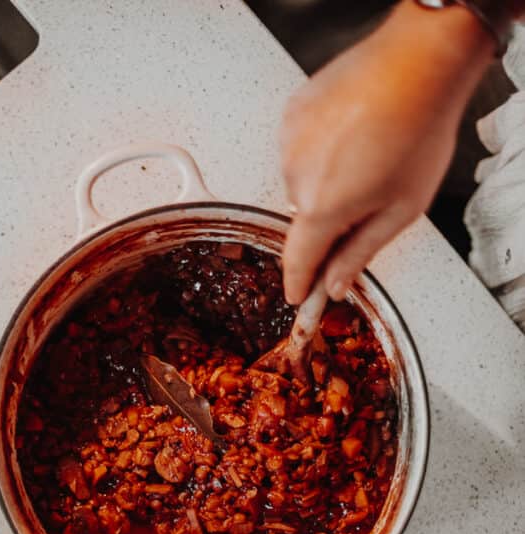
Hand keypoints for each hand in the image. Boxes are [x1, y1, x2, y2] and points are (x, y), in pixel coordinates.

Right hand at [281, 0, 493, 304]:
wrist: (417, 63)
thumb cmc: (418, 131)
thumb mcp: (400, 209)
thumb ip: (360, 253)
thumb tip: (336, 286)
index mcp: (322, 207)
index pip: (299, 260)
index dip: (299, 283)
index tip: (299, 295)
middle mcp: (296, 176)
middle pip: (305, 219)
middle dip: (330, 219)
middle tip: (368, 198)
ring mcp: (290, 142)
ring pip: (302, 182)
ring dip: (327, 182)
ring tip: (366, 156)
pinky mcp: (292, 115)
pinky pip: (300, 149)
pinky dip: (321, 151)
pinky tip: (352, 135)